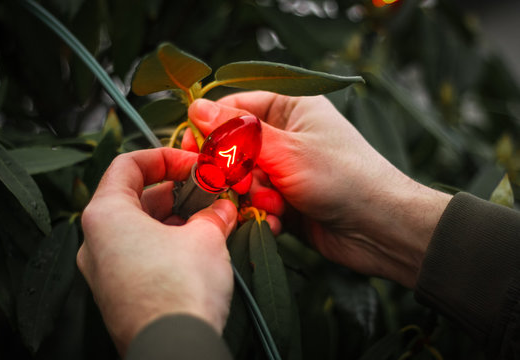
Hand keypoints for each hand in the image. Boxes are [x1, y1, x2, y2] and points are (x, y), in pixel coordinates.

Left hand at [77, 148, 236, 354]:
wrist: (174, 350)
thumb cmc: (180, 289)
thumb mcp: (206, 238)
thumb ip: (214, 214)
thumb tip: (222, 209)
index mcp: (105, 216)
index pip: (128, 165)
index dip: (164, 157)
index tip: (194, 164)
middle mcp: (95, 242)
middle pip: (135, 198)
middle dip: (176, 192)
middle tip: (209, 194)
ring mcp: (104, 271)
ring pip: (139, 228)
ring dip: (175, 219)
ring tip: (209, 221)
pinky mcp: (118, 293)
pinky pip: (140, 255)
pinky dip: (167, 244)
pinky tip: (197, 248)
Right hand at [187, 92, 451, 288]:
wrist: (380, 229)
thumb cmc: (342, 178)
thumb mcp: (286, 150)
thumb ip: (237, 132)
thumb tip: (195, 107)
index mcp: (290, 108)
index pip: (234, 107)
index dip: (211, 127)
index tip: (195, 149)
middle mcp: (286, 136)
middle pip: (233, 147)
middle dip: (235, 170)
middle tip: (244, 183)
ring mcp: (285, 170)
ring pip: (242, 179)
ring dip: (253, 195)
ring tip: (276, 203)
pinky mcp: (286, 200)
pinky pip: (256, 203)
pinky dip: (263, 213)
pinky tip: (281, 220)